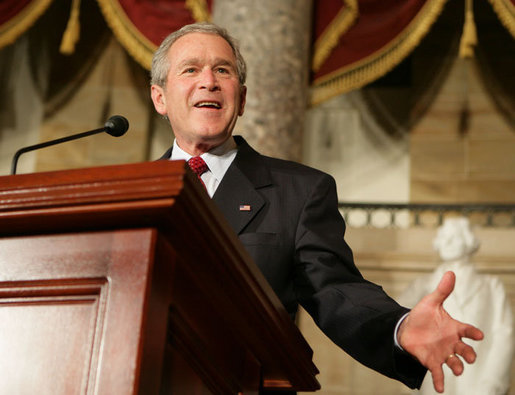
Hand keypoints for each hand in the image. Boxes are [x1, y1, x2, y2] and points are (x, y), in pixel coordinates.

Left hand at [397, 271, 483, 392]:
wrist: (406, 328)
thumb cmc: (422, 316)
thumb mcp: (431, 302)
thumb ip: (442, 290)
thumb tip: (450, 272)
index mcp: (453, 328)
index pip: (467, 330)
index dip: (473, 333)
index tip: (478, 335)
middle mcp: (451, 343)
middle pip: (465, 350)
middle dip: (469, 354)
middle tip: (470, 356)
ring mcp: (442, 353)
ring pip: (454, 363)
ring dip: (457, 367)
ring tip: (457, 369)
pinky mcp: (431, 361)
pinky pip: (438, 374)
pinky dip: (439, 381)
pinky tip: (440, 389)